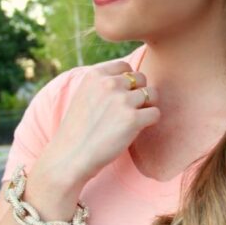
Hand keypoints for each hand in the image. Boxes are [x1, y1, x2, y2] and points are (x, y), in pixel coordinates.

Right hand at [28, 60, 159, 208]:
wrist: (70, 157)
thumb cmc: (78, 130)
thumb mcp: (84, 95)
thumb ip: (103, 84)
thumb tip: (132, 77)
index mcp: (95, 75)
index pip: (125, 66)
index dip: (127, 82)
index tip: (119, 97)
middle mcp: (109, 83)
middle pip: (141, 78)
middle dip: (138, 93)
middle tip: (126, 111)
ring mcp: (122, 101)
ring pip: (152, 94)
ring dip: (146, 107)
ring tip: (132, 120)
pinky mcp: (133, 120)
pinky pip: (155, 113)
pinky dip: (150, 122)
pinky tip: (136, 130)